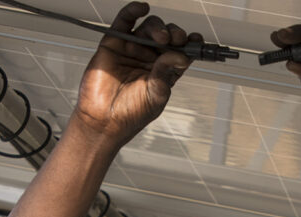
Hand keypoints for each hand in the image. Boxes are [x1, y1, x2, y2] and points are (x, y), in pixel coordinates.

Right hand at [73, 2, 196, 144]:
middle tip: (177, 40)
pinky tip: (142, 8)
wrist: (103, 120)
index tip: (196, 41)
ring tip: (161, 37)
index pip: (182, 51)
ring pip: (150, 27)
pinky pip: (125, 21)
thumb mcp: (156, 95)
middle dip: (176, 34)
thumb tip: (181, 56)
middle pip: (168, 36)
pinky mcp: (114, 43)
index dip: (191, 44)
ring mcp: (133, 48)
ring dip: (159, 27)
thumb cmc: (130, 114)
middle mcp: (150, 57)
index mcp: (165, 70)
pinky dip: (133, 10)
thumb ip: (167, 73)